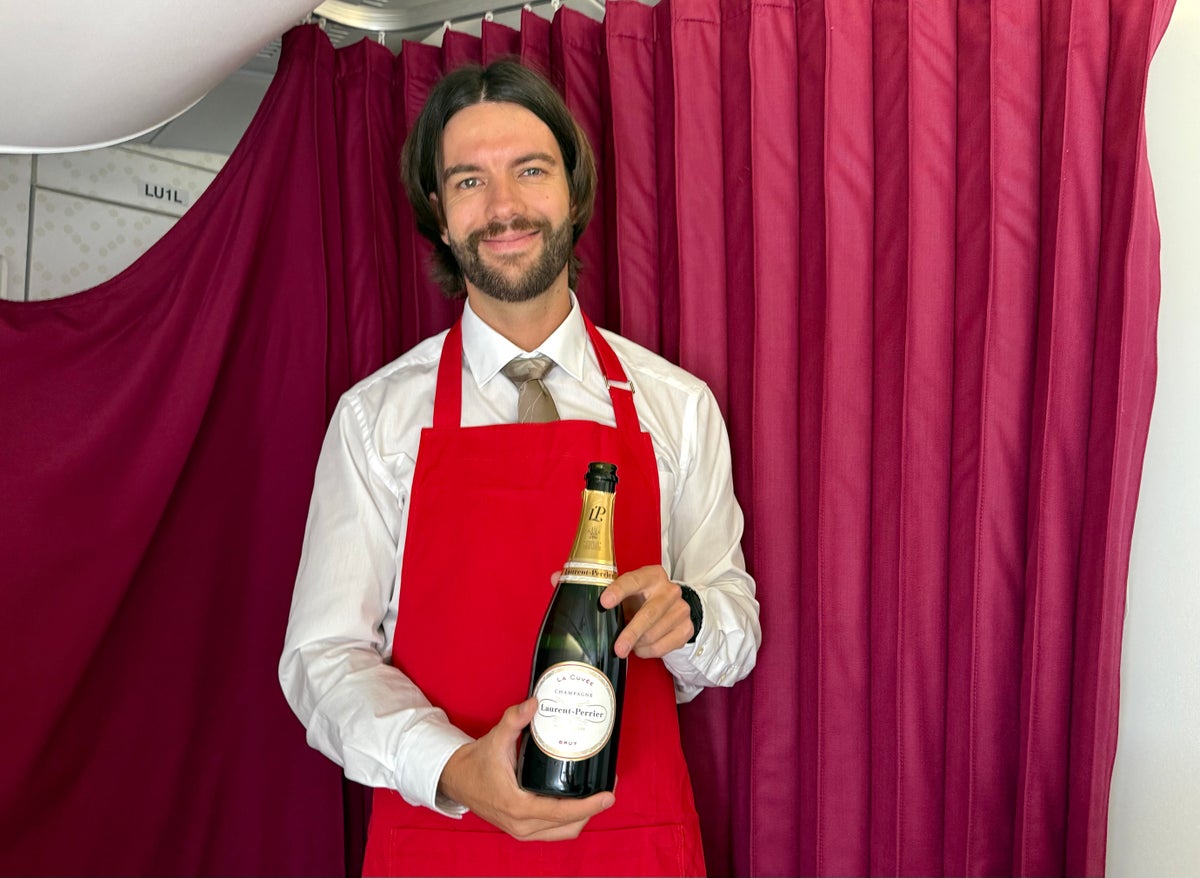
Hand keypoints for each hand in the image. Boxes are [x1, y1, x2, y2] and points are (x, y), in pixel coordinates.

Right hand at [436, 697, 614, 840]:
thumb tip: (535, 703)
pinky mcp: (522, 830)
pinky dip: (570, 820)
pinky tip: (579, 801)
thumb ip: (515, 720)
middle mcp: (521, 825)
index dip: (589, 806)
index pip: (562, 812)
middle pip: (569, 826)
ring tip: (598, 793)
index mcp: (517, 806)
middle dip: (593, 809)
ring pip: (564, 832)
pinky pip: (554, 832)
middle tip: (608, 787)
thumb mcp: (495, 739)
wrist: (456, 780)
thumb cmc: (476, 763)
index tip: (608, 795)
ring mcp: (522, 831)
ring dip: (584, 817)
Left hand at [600, 565, 693, 658]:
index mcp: (652, 576)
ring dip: (637, 644)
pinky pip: (662, 647)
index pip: (633, 581)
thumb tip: (596, 617)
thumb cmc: (641, 599)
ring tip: (628, 644)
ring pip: (654, 635)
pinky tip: (641, 647)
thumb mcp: (630, 593)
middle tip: (618, 648)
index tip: (604, 602)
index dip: (618, 591)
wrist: (671, 606)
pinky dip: (647, 651)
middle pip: (649, 614)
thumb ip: (617, 599)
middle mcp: (669, 590)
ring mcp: (681, 609)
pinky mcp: (687, 628)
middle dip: (632, 633)